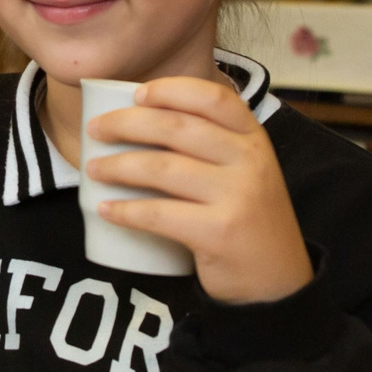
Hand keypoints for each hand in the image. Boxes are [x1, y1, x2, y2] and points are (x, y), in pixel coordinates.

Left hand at [82, 75, 312, 304]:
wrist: (278, 282)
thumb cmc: (248, 220)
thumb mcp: (246, 173)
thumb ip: (214, 147)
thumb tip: (144, 123)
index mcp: (254, 138)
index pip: (213, 98)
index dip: (171, 90)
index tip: (136, 94)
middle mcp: (249, 160)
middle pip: (177, 127)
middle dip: (127, 123)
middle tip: (96, 129)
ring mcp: (237, 195)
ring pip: (162, 167)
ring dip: (118, 166)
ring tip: (93, 169)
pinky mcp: (219, 231)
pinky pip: (159, 213)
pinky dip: (126, 210)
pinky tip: (105, 209)